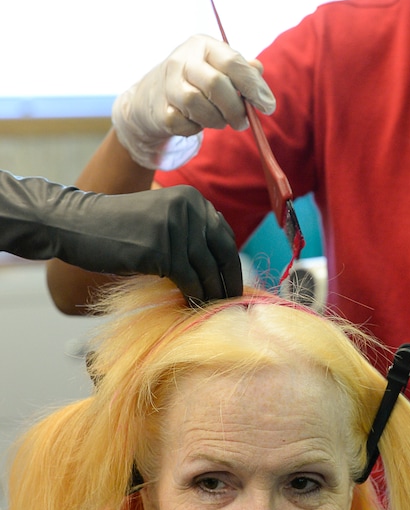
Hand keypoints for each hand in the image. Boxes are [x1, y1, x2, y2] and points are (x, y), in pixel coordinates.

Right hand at [1, 173, 242, 301]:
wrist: (77, 225)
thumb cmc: (118, 229)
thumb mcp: (160, 218)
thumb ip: (189, 232)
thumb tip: (220, 267)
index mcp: (192, 198)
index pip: (224, 235)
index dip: (230, 263)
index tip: (233, 285)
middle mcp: (188, 208)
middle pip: (222, 252)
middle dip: (228, 281)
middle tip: (231, 304)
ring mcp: (175, 227)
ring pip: (206, 269)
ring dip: (211, 294)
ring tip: (212, 311)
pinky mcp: (161, 249)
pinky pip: (188, 280)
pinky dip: (193, 297)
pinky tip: (192, 308)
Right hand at [112, 35, 276, 168]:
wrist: (154, 96)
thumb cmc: (199, 80)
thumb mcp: (221, 68)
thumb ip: (244, 70)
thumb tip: (259, 78)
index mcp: (203, 45)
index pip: (232, 62)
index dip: (253, 86)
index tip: (268, 106)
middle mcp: (182, 60)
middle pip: (216, 84)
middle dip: (236, 108)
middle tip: (244, 122)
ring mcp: (167, 84)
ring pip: (198, 105)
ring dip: (217, 120)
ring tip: (222, 121)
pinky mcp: (159, 110)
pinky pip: (184, 124)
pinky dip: (197, 128)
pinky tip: (198, 122)